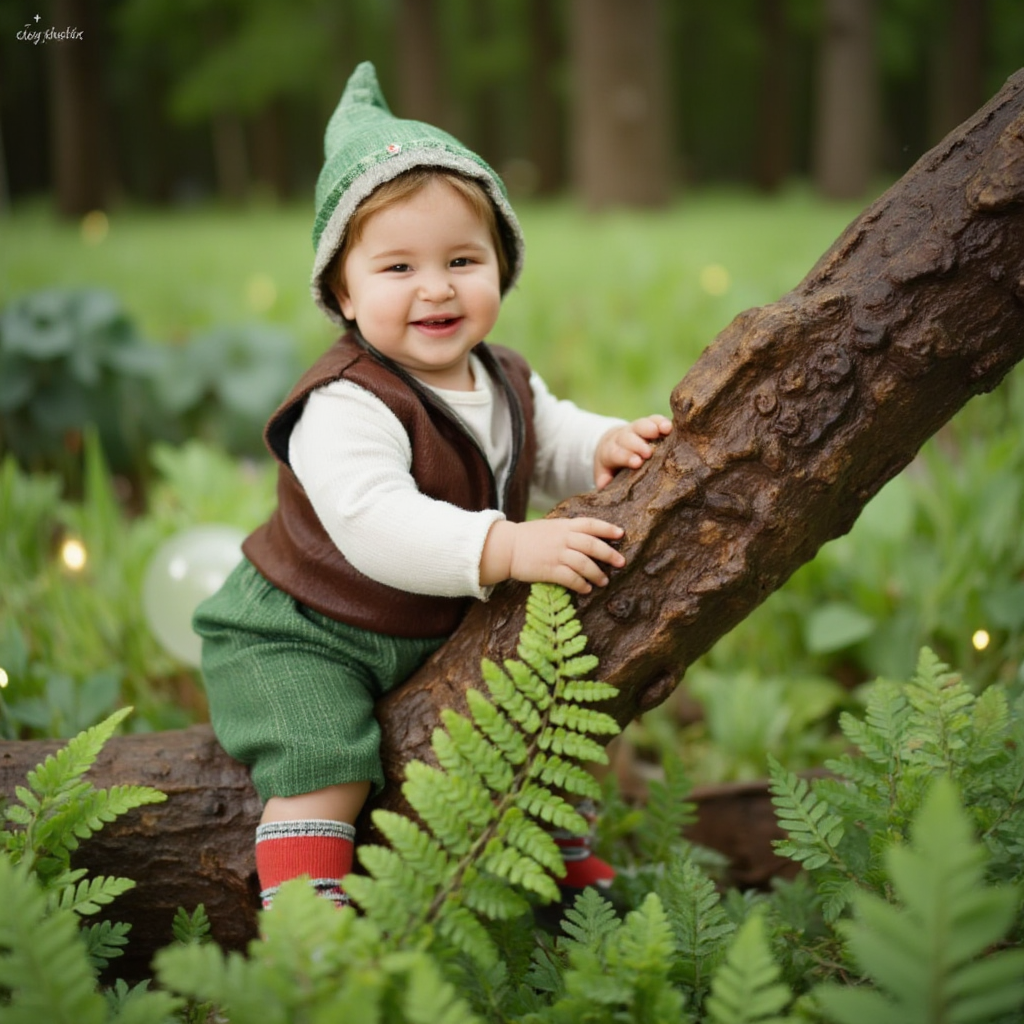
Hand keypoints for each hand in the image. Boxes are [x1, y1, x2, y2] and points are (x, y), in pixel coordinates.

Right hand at [480, 518, 625, 593]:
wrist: (506, 547)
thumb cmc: (527, 537)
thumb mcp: (549, 527)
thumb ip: (567, 530)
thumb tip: (586, 537)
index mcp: (564, 526)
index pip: (590, 524)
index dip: (607, 528)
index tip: (621, 534)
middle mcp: (563, 539)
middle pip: (593, 545)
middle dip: (609, 554)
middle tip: (621, 562)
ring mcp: (557, 554)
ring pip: (585, 564)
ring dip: (597, 574)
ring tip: (604, 581)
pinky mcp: (550, 570)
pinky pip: (571, 578)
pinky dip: (582, 584)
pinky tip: (586, 589)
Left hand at [594, 414, 672, 488]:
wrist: (611, 443)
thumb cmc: (612, 464)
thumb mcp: (603, 472)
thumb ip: (603, 479)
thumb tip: (603, 486)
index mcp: (610, 451)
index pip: (617, 453)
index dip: (626, 457)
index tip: (636, 463)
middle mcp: (622, 438)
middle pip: (629, 438)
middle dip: (639, 445)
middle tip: (649, 453)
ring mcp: (634, 429)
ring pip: (641, 425)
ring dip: (652, 427)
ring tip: (665, 430)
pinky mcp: (647, 423)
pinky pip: (654, 420)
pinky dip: (661, 422)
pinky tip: (670, 425)